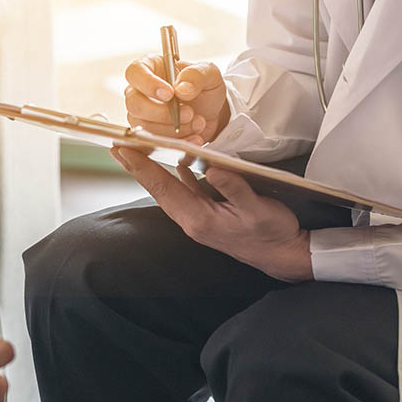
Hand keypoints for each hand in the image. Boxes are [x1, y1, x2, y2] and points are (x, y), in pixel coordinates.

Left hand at [110, 147, 312, 281]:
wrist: (283, 255)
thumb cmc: (272, 233)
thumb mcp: (258, 209)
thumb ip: (234, 188)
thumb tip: (212, 167)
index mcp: (199, 219)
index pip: (164, 189)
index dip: (142, 168)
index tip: (123, 150)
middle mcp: (192, 219)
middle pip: (159, 189)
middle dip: (138, 167)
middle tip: (118, 146)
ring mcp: (198, 217)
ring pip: (170, 189)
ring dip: (153, 171)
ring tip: (137, 151)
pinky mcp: (207, 213)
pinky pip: (186, 191)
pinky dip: (177, 175)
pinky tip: (175, 162)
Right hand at [125, 55, 230, 142]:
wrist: (211, 112)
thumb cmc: (203, 87)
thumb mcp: (209, 74)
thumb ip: (196, 75)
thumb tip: (181, 89)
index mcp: (150, 68)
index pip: (135, 72)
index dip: (148, 84)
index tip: (169, 94)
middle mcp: (139, 92)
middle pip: (134, 104)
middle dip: (162, 114)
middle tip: (189, 113)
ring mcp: (141, 115)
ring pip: (144, 127)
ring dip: (174, 129)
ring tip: (197, 123)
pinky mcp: (148, 134)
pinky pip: (154, 143)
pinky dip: (178, 142)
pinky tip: (194, 136)